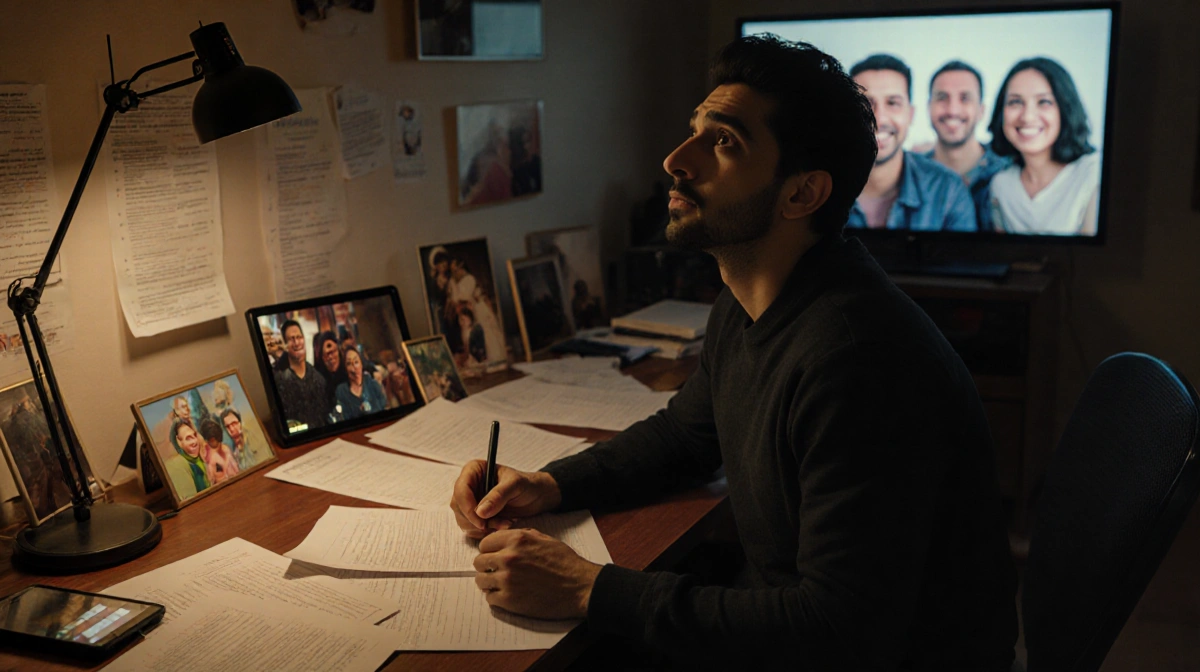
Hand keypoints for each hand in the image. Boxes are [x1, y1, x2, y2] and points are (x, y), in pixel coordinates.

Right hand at [451, 461, 560, 538]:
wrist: (536, 496)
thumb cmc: (527, 484)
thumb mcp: (515, 485)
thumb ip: (498, 496)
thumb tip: (480, 512)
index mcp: (474, 470)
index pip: (460, 490)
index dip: (468, 507)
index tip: (482, 521)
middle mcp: (468, 485)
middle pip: (458, 507)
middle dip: (477, 520)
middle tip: (499, 523)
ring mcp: (470, 501)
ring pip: (463, 520)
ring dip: (484, 527)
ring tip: (506, 522)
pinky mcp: (475, 515)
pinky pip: (471, 528)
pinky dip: (486, 531)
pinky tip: (503, 525)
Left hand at [473, 528, 601, 619]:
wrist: (580, 587)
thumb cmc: (566, 563)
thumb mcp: (545, 539)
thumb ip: (522, 536)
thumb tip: (506, 537)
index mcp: (517, 540)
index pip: (485, 543)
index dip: (489, 550)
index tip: (494, 556)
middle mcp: (508, 558)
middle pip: (479, 561)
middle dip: (487, 566)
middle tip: (496, 571)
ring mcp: (507, 580)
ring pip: (481, 580)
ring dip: (489, 582)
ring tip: (501, 584)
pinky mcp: (509, 600)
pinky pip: (489, 598)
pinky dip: (496, 598)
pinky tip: (508, 595)